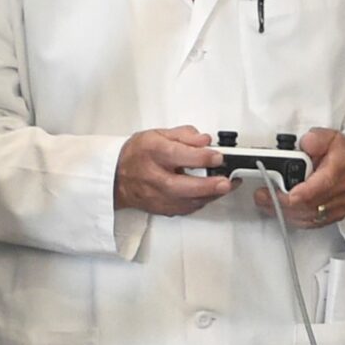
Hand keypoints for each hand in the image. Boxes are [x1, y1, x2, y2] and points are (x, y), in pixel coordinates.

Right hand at [116, 125, 233, 215]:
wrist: (118, 176)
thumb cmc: (139, 154)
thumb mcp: (159, 134)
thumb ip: (184, 135)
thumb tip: (204, 140)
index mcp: (152, 152)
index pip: (177, 155)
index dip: (200, 157)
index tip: (217, 156)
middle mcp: (153, 176)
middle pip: (180, 186)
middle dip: (207, 186)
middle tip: (226, 182)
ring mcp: (156, 196)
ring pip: (185, 202)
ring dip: (209, 196)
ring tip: (226, 187)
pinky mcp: (160, 208)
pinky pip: (184, 209)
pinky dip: (200, 202)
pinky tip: (211, 194)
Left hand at [268, 127, 344, 228]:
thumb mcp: (333, 137)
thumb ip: (316, 139)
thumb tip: (304, 145)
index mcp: (338, 171)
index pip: (317, 188)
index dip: (296, 194)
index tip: (277, 190)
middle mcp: (339, 192)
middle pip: (306, 205)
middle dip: (280, 202)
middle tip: (261, 195)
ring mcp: (336, 208)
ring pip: (306, 217)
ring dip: (282, 211)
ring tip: (264, 201)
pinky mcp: (332, 217)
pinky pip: (309, 223)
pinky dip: (292, 218)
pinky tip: (279, 210)